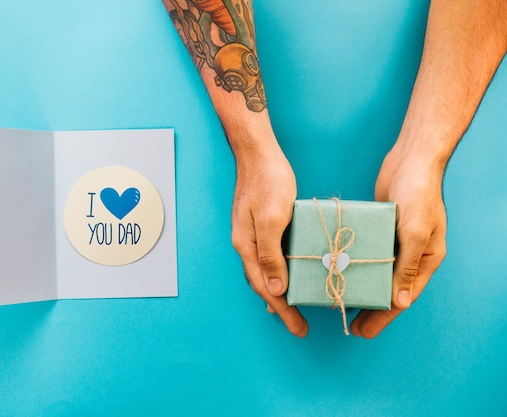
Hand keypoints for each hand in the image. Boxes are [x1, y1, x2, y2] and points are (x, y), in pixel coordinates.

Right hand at [231, 140, 307, 336]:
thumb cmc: (267, 181)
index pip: (264, 287)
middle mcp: (246, 244)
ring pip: (265, 272)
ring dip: (279, 292)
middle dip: (280, 307)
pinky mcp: (263, 226)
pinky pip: (271, 257)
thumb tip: (275, 288)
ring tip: (293, 308)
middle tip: (299, 325)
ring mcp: (253, 235)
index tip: (298, 327)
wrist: (258, 154)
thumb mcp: (271, 218)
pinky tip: (290, 274)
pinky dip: (281, 272)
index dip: (281, 309)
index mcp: (246, 245)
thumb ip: (270, 255)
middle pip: (262, 284)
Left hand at [351, 147, 446, 337]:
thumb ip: (406, 266)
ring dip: (361, 287)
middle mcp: (411, 254)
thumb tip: (400, 302)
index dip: (384, 316)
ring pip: (376, 272)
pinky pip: (367, 252)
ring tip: (341, 303)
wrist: (411, 158)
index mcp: (426, 259)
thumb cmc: (418, 193)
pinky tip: (338, 271)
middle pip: (388, 288)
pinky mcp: (380, 228)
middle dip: (371, 308)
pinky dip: (354, 263)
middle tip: (351, 326)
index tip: (365, 331)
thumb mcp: (413, 231)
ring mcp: (395, 241)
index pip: (403, 296)